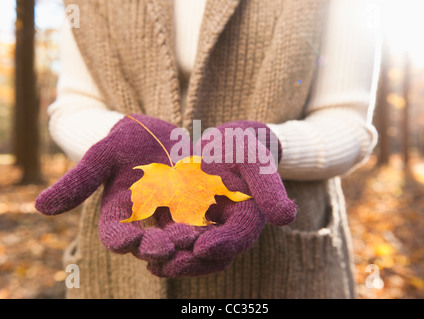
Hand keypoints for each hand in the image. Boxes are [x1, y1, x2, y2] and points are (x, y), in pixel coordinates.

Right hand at [35, 114, 192, 262]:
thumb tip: (41, 207)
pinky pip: (201, 221)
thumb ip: (79, 181)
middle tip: (164, 247)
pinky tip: (213, 226)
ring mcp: (171, 214)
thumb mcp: (102, 155)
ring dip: (183, 241)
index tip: (126, 242)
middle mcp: (145, 220)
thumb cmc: (124, 141)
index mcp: (119, 212)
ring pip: (176, 235)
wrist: (157, 132)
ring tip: (190, 237)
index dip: (119, 239)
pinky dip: (205, 227)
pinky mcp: (194, 206)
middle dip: (155, 246)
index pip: (115, 233)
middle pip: (148, 242)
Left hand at [146, 121, 295, 276]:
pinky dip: (162, 245)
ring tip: (154, 264)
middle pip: (215, 253)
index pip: (240, 235)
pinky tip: (142, 247)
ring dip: (175, 260)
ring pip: (192, 251)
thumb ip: (268, 186)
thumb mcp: (254, 157)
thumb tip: (287, 217)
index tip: (203, 248)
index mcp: (248, 213)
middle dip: (193, 262)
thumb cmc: (241, 144)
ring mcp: (205, 224)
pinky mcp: (185, 218)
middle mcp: (227, 225)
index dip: (224, 244)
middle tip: (170, 264)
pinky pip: (174, 238)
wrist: (223, 139)